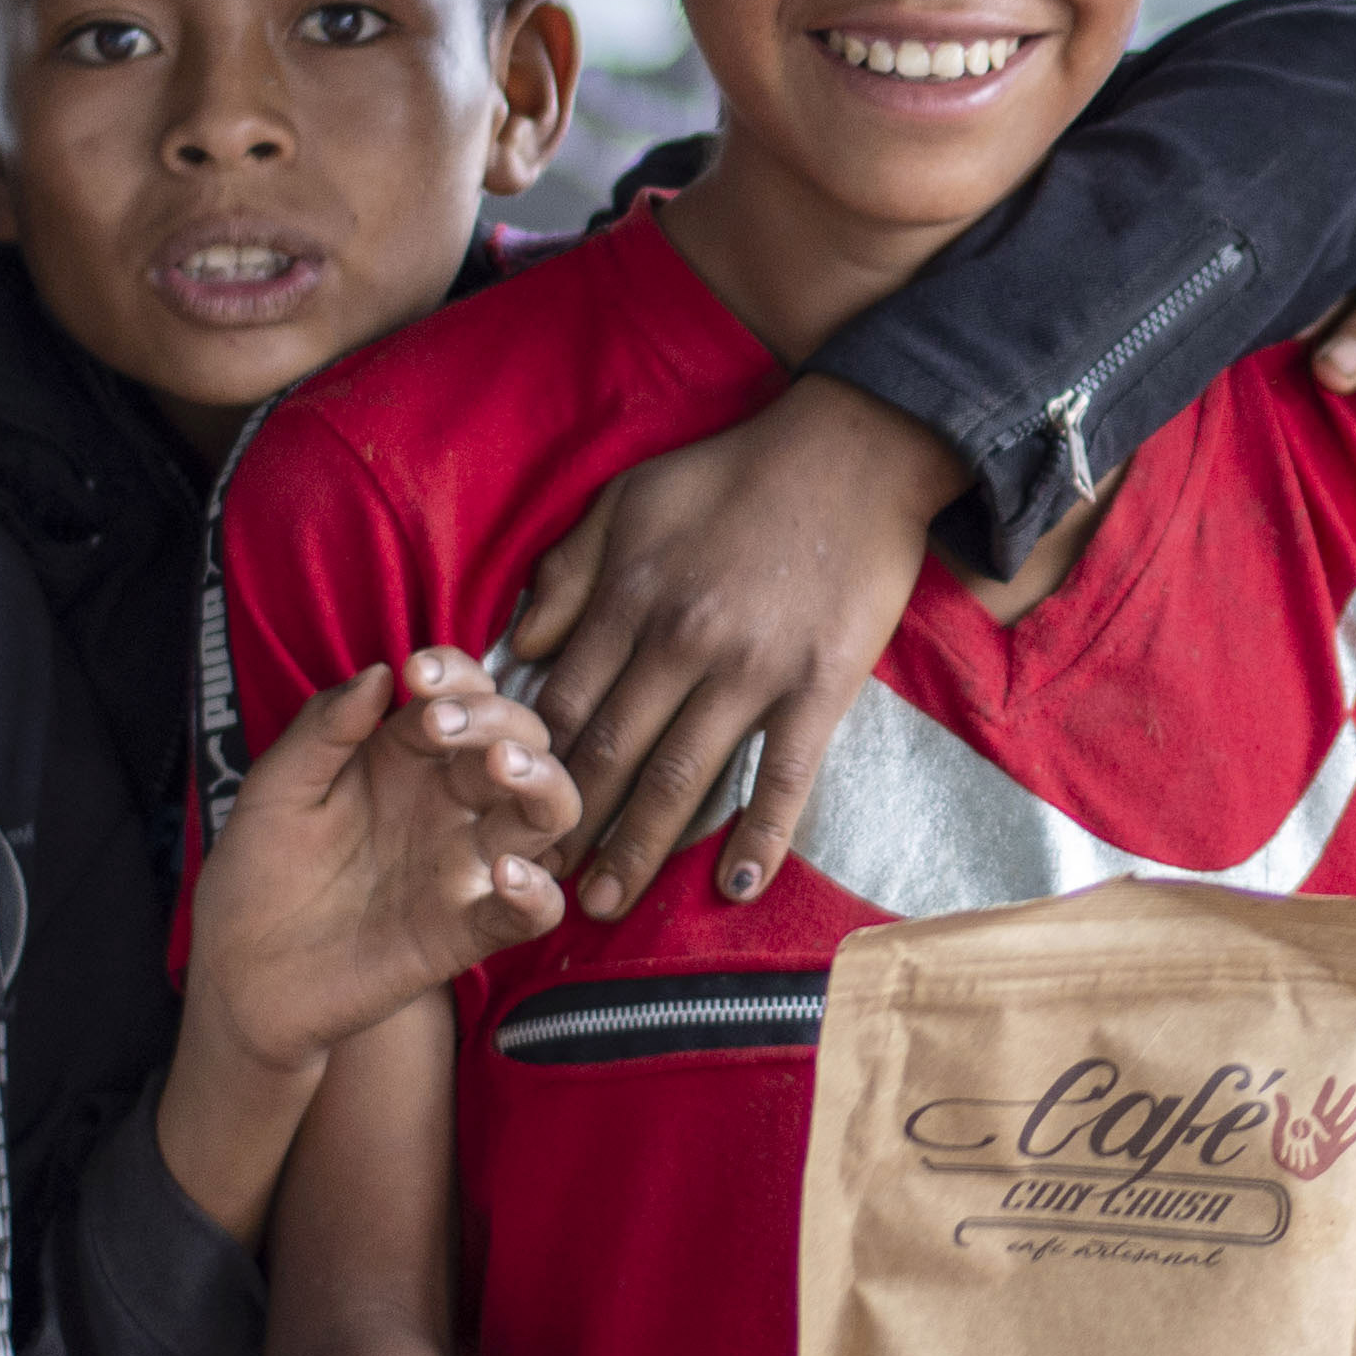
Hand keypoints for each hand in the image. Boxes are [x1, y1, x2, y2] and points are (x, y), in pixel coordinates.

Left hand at [192, 655, 569, 1073]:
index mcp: (404, 760)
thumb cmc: (254, 877)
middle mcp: (447, 805)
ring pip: (548, 815)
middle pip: (519, 743)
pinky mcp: (467, 931)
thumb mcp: (274, 791)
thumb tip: (380, 672)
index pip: (463, 697)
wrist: (238, 979)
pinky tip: (504, 874)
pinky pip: (533, 912)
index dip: (456, 675)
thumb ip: (322, 730)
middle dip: (499, 719)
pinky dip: (538, 892)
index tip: (417, 674)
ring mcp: (463, 867)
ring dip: (544, 782)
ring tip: (505, 768)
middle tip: (445, 724)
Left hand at [506, 374, 957, 919]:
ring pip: (679, 778)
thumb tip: (517, 647)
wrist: (854, 451)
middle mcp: (679, 642)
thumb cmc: (734, 474)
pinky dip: (759, 835)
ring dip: (637, 849)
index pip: (561, 704)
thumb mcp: (629, 501)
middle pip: (607, 754)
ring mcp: (751, 670)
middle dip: (563, 828)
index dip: (524, 766)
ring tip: (606, 904)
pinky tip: (735, 886)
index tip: (501, 815)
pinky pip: (784, 775)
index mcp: (629, 598)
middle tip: (535, 887)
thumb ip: (568, 573)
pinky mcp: (819, 686)